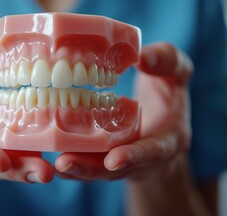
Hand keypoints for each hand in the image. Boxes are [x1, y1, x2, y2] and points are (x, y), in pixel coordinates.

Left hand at [54, 42, 192, 180]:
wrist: (162, 120)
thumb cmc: (168, 94)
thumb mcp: (177, 73)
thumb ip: (167, 61)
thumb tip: (143, 57)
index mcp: (168, 139)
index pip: (154, 151)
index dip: (135, 157)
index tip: (114, 159)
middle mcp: (143, 158)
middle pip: (117, 169)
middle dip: (91, 168)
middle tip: (65, 163)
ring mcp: (121, 161)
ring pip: (97, 169)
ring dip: (76, 168)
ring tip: (55, 163)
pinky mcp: (103, 158)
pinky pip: (86, 162)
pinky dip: (70, 163)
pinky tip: (50, 159)